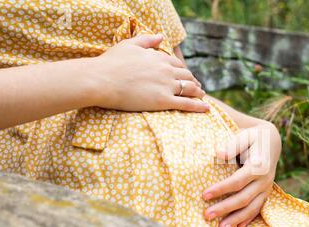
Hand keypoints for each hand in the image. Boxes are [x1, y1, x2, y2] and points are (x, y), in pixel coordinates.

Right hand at [90, 34, 208, 111]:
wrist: (101, 80)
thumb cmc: (111, 63)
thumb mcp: (129, 45)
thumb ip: (147, 40)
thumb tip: (162, 36)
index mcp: (158, 58)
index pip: (178, 64)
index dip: (184, 71)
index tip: (187, 75)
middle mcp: (166, 70)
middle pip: (187, 76)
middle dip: (194, 81)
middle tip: (198, 87)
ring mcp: (166, 86)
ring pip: (190, 89)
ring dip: (199, 92)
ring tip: (203, 96)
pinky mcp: (163, 101)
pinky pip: (187, 104)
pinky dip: (199, 106)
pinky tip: (207, 108)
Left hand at [202, 122, 281, 226]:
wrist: (272, 141)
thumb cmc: (252, 138)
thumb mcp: (244, 136)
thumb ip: (233, 145)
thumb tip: (218, 153)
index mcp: (258, 165)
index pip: (237, 181)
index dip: (221, 189)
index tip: (204, 195)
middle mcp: (264, 179)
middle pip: (243, 198)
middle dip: (225, 208)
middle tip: (207, 216)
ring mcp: (266, 188)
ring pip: (252, 207)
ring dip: (236, 218)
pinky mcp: (266, 193)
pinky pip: (258, 209)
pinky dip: (249, 219)